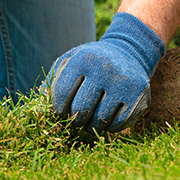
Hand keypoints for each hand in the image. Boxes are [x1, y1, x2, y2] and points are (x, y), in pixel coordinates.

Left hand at [48, 12, 164, 132]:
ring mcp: (125, 84)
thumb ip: (53, 81)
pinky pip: (118, 125)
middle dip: (75, 119)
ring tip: (90, 119)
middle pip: (80, 110)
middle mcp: (106, 70)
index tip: (60, 112)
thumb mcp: (70, 61)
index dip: (57, 108)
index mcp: (84, 59)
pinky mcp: (140, 97)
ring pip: (99, 121)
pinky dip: (109, 127)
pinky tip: (107, 117)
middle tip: (76, 117)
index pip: (62, 93)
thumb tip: (39, 109)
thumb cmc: (92, 62)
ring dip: (91, 125)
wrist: (130, 52)